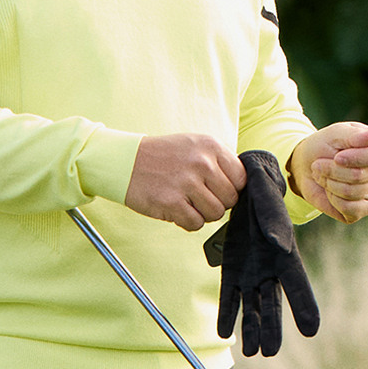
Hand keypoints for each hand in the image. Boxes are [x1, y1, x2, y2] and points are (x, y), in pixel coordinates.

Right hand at [125, 133, 246, 231]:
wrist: (125, 162)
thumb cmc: (163, 156)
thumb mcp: (195, 144)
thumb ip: (220, 161)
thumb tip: (242, 186)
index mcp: (211, 146)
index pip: (241, 178)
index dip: (231, 188)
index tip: (217, 188)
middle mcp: (201, 163)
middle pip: (230, 199)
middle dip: (217, 202)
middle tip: (199, 196)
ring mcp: (186, 183)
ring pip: (215, 214)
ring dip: (203, 213)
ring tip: (188, 202)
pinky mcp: (172, 202)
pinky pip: (196, 224)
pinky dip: (187, 221)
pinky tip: (177, 209)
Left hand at [289, 122, 367, 223]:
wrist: (307, 167)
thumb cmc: (324, 146)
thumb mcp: (335, 134)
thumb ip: (354, 136)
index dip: (356, 158)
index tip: (336, 157)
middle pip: (359, 175)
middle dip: (332, 170)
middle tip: (318, 165)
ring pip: (351, 192)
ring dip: (329, 183)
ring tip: (322, 175)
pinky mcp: (366, 207)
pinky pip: (349, 208)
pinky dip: (332, 199)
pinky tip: (330, 191)